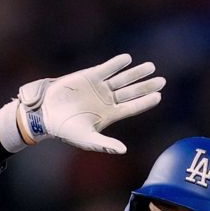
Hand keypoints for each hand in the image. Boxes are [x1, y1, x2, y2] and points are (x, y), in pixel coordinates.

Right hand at [14, 54, 163, 153]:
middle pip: (132, 92)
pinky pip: (106, 69)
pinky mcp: (90, 76)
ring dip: (136, 73)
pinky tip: (127, 59)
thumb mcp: (86, 139)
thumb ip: (105, 144)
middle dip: (147, 86)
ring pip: (122, 79)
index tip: (159, 96)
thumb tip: (123, 150)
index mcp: (110, 115)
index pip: (132, 107)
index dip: (145, 102)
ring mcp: (100, 87)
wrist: (47, 114)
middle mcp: (108, 100)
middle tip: (162, 81)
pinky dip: (116, 64)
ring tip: (151, 67)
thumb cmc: (66, 130)